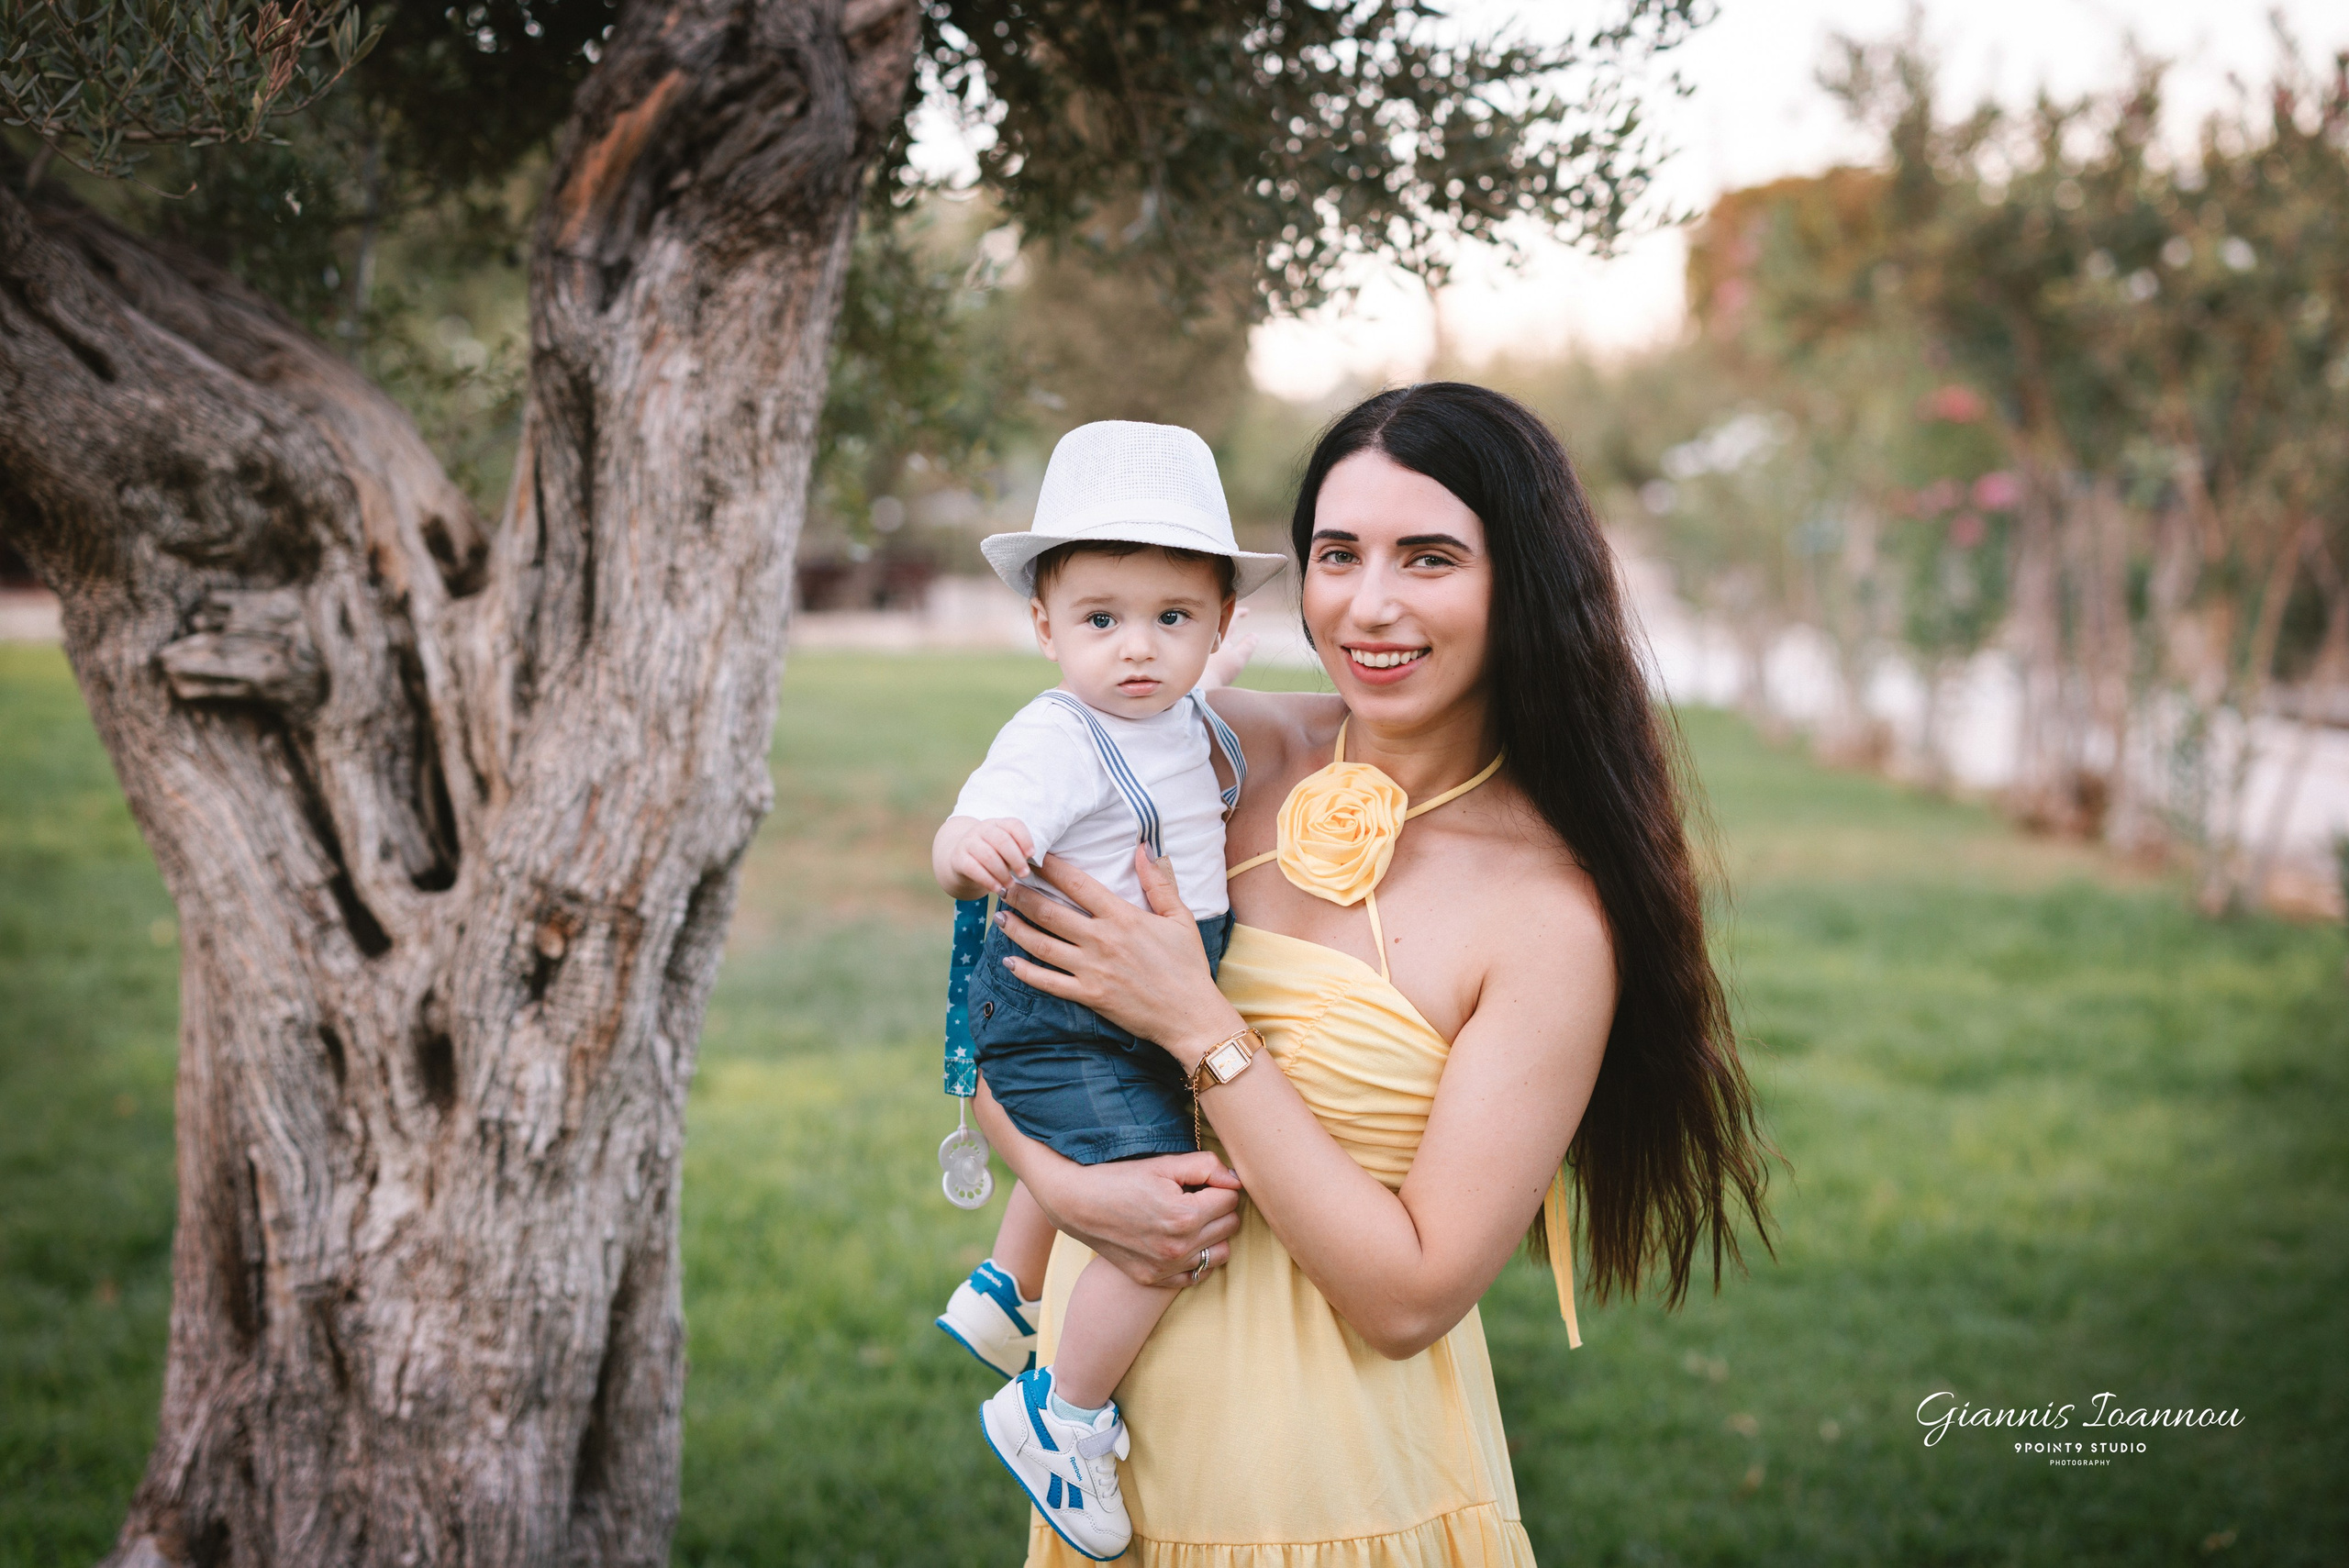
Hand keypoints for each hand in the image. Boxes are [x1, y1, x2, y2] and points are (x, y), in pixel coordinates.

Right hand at [937, 816, 1034, 897]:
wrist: (962, 861)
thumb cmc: (994, 857)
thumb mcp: (1007, 852)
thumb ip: (1018, 854)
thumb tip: (1028, 864)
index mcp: (999, 824)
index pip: (1014, 825)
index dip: (1025, 839)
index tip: (1032, 854)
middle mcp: (982, 829)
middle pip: (1002, 840)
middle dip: (1016, 859)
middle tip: (1025, 874)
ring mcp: (968, 842)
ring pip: (988, 855)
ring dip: (1002, 872)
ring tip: (1010, 884)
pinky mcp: (958, 858)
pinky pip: (973, 868)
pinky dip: (988, 880)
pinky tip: (997, 888)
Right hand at [973, 1079, 1243, 1286]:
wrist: (1077, 1204)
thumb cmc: (1120, 1177)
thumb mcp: (1163, 1164)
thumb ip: (1206, 1167)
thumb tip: (1237, 1180)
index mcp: (1185, 1215)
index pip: (1231, 1198)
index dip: (1219, 1185)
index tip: (1200, 1181)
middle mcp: (1179, 1247)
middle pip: (1230, 1225)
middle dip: (1219, 1208)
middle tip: (1194, 1196)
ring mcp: (1167, 1267)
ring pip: (1220, 1252)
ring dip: (1212, 1234)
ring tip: (1189, 1218)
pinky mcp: (1155, 1279)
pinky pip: (1198, 1273)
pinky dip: (1195, 1257)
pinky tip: (1177, 1239)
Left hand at [995, 846, 1244, 1069]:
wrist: (1190, 1015)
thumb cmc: (1187, 965)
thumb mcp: (1180, 918)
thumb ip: (1158, 883)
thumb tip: (1144, 849)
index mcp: (1122, 917)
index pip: (1078, 884)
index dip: (1052, 868)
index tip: (1034, 856)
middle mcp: (1101, 940)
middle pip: (1049, 912)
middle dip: (1022, 895)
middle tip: (1004, 883)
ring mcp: (1091, 969)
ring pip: (1041, 945)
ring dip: (1016, 928)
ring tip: (999, 916)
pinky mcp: (1088, 995)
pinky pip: (1048, 983)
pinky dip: (1025, 972)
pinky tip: (1008, 961)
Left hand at [1203, 606, 1259, 689]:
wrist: (1199, 684)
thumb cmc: (1219, 671)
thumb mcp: (1239, 658)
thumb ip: (1248, 646)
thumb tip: (1255, 635)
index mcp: (1221, 635)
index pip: (1231, 618)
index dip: (1240, 613)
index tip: (1247, 611)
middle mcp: (1210, 637)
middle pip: (1219, 621)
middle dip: (1228, 616)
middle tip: (1236, 613)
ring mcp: (1201, 644)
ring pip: (1210, 629)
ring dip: (1218, 626)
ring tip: (1223, 624)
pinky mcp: (1195, 653)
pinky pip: (1203, 638)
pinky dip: (1212, 637)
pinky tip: (1213, 641)